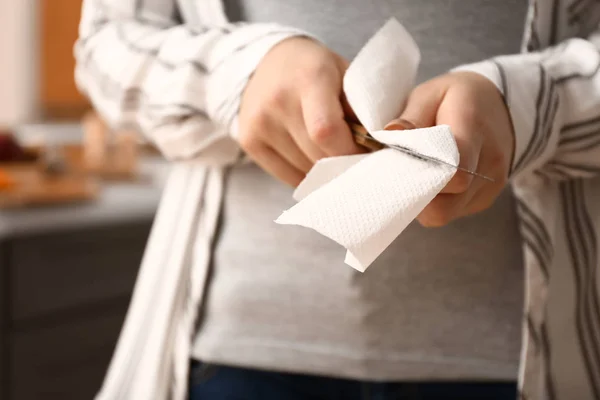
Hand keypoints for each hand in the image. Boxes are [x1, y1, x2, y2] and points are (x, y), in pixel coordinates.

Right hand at [238, 37, 361, 185]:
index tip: (365, 157)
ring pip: (303, 170)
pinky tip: (314, 162)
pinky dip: (306, 175)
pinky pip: (286, 176)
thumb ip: (361, 110)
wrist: (265, 62)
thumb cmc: (315, 70)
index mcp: (308, 78)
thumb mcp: (345, 75)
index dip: (349, 152)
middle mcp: (278, 101)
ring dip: (325, 172)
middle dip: (342, 164)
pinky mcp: (249, 141)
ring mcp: (259, 123)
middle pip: (316, 155)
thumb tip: (380, 150)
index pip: (326, 131)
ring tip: (334, 157)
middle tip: (357, 160)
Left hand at [385, 71, 514, 226]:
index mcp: (473, 127)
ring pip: (445, 213)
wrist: (503, 106)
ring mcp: (491, 185)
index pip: (454, 170)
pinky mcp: (485, 199)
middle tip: (399, 174)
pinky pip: (453, 212)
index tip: (400, 165)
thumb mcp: (431, 94)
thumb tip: (391, 134)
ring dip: (422, 201)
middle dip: (414, 194)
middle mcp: (489, 162)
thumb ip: (411, 117)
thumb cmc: (457, 98)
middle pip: (446, 203)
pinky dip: (435, 201)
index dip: (422, 176)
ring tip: (415, 174)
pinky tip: (431, 180)